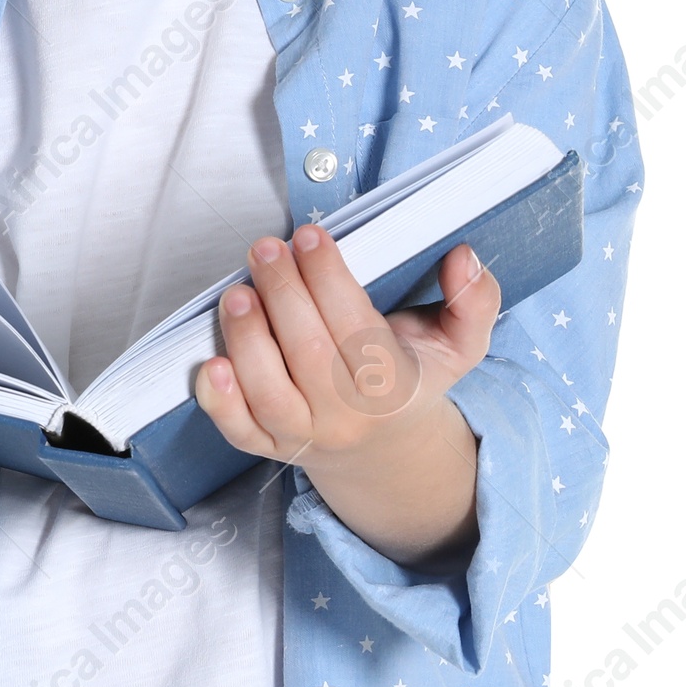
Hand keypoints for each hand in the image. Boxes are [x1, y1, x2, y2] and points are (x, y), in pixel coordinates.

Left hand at [192, 229, 500, 565]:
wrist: (384, 449)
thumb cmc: (412, 380)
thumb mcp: (459, 344)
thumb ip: (475, 301)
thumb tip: (463, 258)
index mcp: (394, 388)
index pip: (357, 328)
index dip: (329, 279)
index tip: (309, 237)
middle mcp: (348, 417)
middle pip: (308, 353)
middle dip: (283, 293)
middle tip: (265, 248)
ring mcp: (305, 436)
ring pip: (269, 392)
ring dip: (247, 338)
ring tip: (237, 292)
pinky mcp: (269, 447)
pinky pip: (239, 432)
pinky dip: (219, 402)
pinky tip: (209, 362)